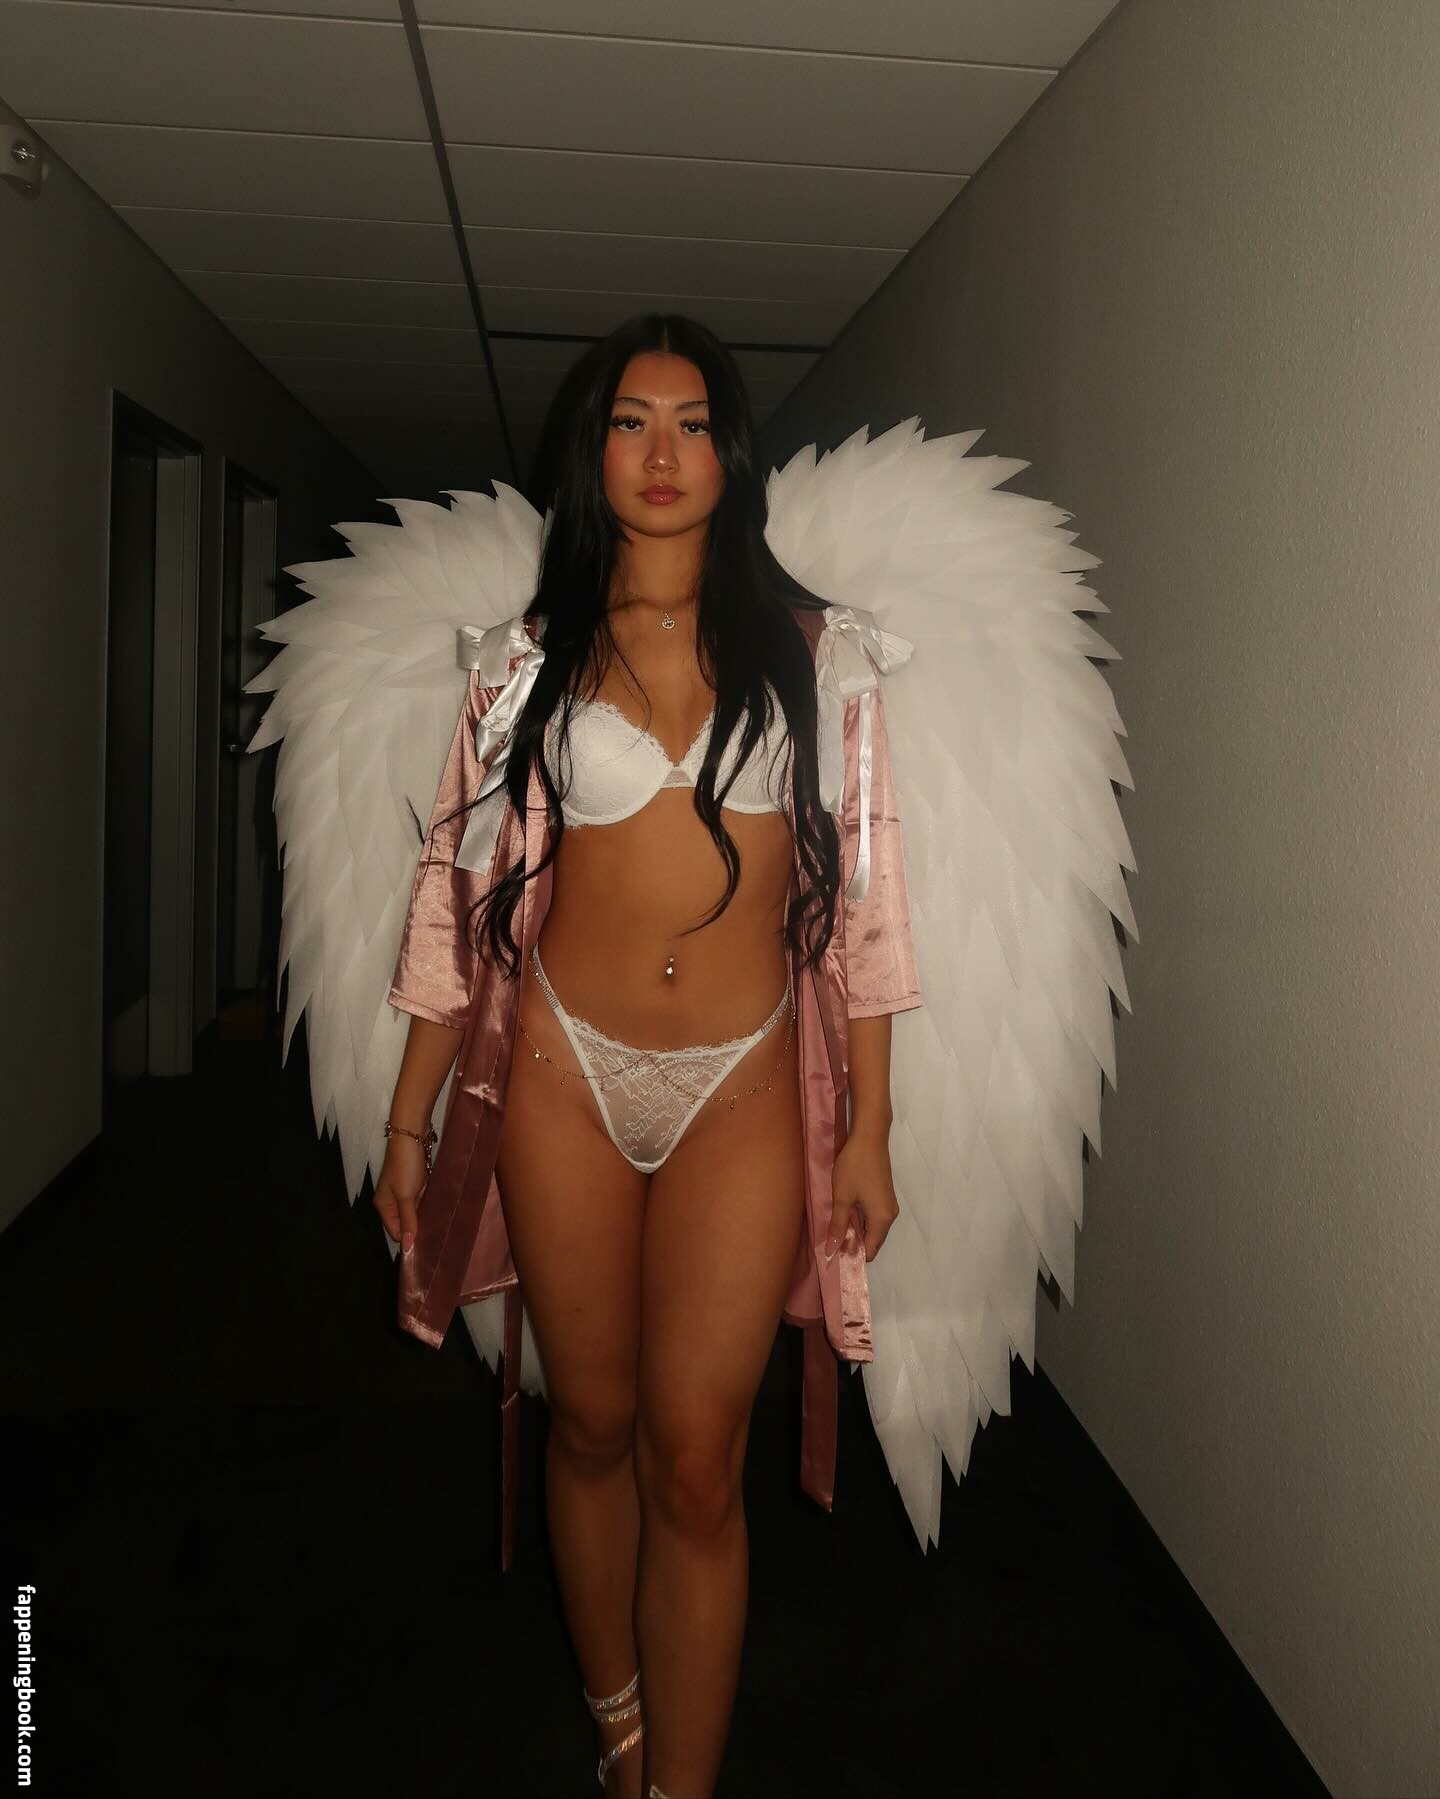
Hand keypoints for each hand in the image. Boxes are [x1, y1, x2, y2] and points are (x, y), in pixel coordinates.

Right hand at [373, 1138, 428, 1254]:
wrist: (411, 1135)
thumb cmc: (406, 1166)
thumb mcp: (406, 1196)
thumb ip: (407, 1220)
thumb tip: (407, 1248)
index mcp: (384, 1206)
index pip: (395, 1233)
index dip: (409, 1240)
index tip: (427, 1247)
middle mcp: (391, 1201)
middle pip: (404, 1224)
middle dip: (417, 1229)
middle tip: (437, 1239)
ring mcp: (402, 1191)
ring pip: (413, 1213)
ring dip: (423, 1218)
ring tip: (441, 1228)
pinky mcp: (414, 1183)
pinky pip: (420, 1201)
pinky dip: (427, 1205)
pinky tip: (439, 1211)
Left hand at [827, 1119, 898, 1263]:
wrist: (870, 1137)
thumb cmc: (854, 1167)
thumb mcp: (842, 1197)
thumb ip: (838, 1225)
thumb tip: (833, 1251)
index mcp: (882, 1219)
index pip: (870, 1250)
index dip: (853, 1256)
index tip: (834, 1256)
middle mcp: (890, 1215)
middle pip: (873, 1241)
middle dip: (854, 1245)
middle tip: (831, 1243)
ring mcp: (889, 1205)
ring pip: (873, 1228)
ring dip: (856, 1232)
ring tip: (835, 1231)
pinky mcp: (885, 1195)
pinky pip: (874, 1217)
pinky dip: (861, 1220)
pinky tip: (845, 1215)